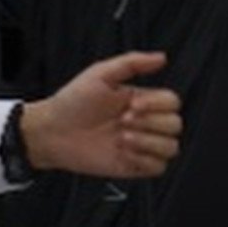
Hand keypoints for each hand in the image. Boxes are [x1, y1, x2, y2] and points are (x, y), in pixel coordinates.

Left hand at [20, 51, 180, 179]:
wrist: (51, 132)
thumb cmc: (72, 102)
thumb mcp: (100, 74)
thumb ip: (132, 63)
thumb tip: (162, 57)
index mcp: (141, 101)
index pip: (172, 102)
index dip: (157, 105)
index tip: (131, 105)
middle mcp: (144, 123)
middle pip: (175, 125)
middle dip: (150, 123)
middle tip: (123, 122)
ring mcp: (140, 146)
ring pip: (171, 148)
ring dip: (148, 143)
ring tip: (122, 139)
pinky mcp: (133, 167)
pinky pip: (158, 168)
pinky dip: (144, 161)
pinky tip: (123, 153)